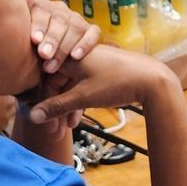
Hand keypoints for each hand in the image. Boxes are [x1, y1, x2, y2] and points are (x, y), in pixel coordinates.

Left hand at [25, 0, 98, 71]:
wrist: (49, 49)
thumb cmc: (30, 43)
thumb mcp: (20, 33)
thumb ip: (14, 22)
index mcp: (40, 7)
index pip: (41, 9)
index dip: (38, 23)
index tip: (34, 39)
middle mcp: (59, 11)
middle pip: (59, 19)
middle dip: (52, 38)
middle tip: (44, 54)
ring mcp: (76, 19)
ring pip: (75, 27)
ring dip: (64, 46)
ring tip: (53, 64)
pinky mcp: (90, 30)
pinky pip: (92, 33)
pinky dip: (85, 44)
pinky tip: (76, 56)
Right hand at [26, 45, 173, 125]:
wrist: (153, 80)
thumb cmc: (117, 82)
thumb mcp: (83, 96)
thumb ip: (57, 106)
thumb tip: (34, 117)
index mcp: (71, 54)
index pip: (46, 77)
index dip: (43, 101)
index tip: (44, 121)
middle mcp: (78, 55)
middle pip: (58, 83)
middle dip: (54, 108)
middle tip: (54, 131)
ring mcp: (91, 63)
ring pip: (70, 87)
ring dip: (66, 108)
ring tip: (65, 130)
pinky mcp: (101, 71)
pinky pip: (82, 86)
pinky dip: (78, 102)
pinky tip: (76, 120)